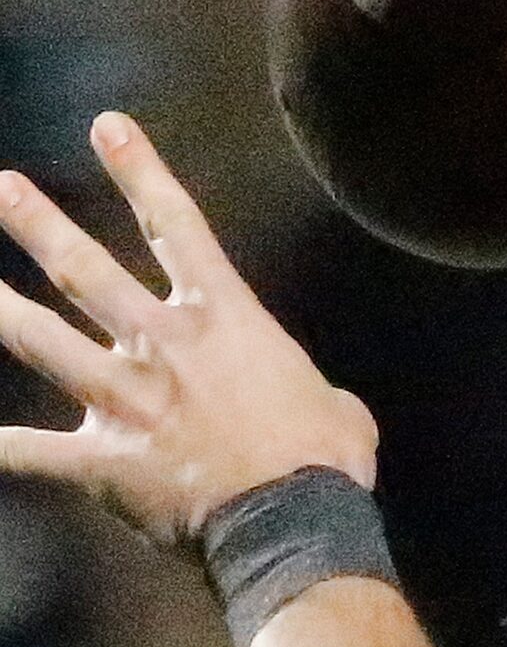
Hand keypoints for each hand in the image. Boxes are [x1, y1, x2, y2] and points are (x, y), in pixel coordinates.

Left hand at [0, 114, 376, 546]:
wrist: (293, 519)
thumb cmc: (326, 455)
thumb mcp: (333, 402)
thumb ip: (300, 387)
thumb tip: (311, 403)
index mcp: (226, 319)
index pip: (176, 226)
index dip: (141, 172)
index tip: (106, 127)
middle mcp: (165, 346)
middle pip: (87, 272)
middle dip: (39, 225)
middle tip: (1, 186)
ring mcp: (127, 401)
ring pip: (42, 343)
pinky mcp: (102, 462)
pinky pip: (31, 453)